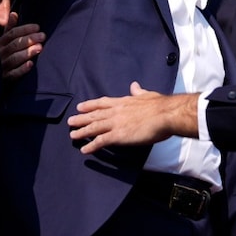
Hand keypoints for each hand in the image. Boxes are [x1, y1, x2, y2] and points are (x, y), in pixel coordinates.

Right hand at [0, 12, 43, 79]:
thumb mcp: (2, 42)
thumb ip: (9, 29)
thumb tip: (14, 14)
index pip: (12, 34)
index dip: (25, 29)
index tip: (37, 27)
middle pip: (15, 44)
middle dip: (29, 39)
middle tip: (42, 36)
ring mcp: (1, 66)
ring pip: (14, 58)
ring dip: (27, 52)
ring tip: (40, 48)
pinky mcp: (4, 78)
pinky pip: (13, 74)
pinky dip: (21, 69)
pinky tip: (30, 65)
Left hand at [68, 82, 198, 152]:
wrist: (165, 114)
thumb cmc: (160, 105)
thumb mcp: (147, 94)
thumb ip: (139, 91)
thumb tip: (135, 85)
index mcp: (123, 101)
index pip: (102, 103)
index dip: (90, 105)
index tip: (80, 107)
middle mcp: (116, 112)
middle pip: (94, 115)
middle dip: (81, 118)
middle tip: (70, 121)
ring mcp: (116, 123)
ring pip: (94, 128)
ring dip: (82, 132)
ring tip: (72, 135)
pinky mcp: (118, 135)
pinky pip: (101, 141)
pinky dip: (91, 146)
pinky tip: (84, 150)